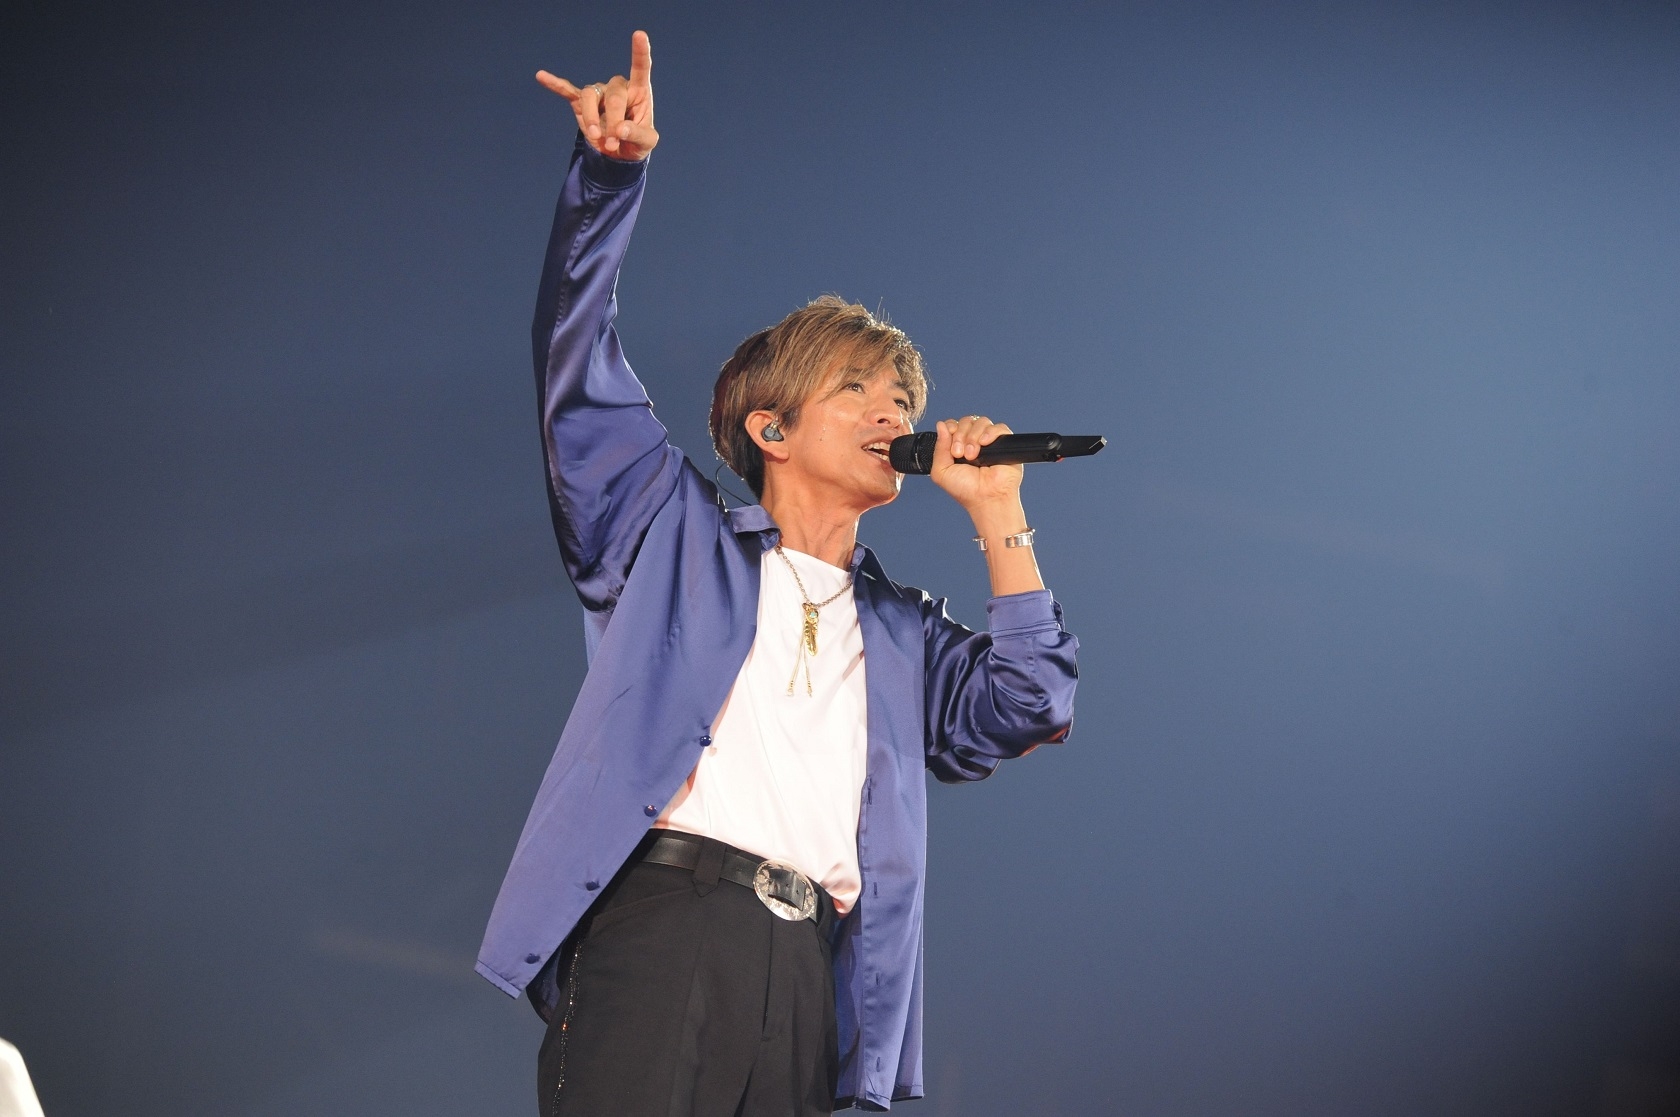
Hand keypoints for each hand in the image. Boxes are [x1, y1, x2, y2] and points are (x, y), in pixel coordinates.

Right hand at [536, 30, 657, 161]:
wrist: (617, 154)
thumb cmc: (636, 142)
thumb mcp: (646, 144)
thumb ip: (637, 135)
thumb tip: (620, 129)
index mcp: (639, 91)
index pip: (640, 68)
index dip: (640, 51)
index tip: (639, 35)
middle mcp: (617, 87)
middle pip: (613, 95)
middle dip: (613, 121)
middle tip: (613, 143)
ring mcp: (599, 93)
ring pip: (590, 95)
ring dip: (591, 118)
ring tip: (596, 138)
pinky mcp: (581, 103)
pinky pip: (567, 91)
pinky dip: (555, 84)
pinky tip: (541, 76)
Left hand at [927, 415, 1024, 514]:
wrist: (985, 499)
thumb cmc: (966, 490)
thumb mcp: (941, 472)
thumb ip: (939, 448)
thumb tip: (940, 425)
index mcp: (958, 446)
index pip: (953, 425)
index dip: (950, 429)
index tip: (951, 446)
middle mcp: (973, 441)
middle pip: (966, 421)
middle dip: (960, 435)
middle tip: (959, 454)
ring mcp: (989, 441)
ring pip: (981, 422)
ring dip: (973, 437)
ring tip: (972, 455)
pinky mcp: (1005, 443)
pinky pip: (999, 427)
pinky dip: (990, 433)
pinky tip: (985, 444)